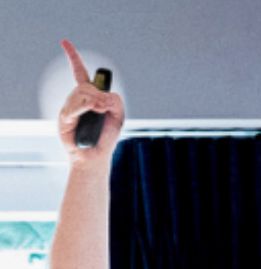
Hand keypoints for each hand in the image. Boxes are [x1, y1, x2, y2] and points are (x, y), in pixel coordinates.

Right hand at [57, 41, 125, 160]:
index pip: (79, 73)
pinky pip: (75, 106)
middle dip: (99, 96)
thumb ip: (115, 101)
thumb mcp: (118, 116)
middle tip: (105, 109)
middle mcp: (76, 99)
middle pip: (86, 86)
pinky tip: (87, 113)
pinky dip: (84, 108)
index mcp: (89, 96)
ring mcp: (69, 107)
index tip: (64, 42)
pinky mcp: (64, 117)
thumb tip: (101, 97)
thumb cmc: (105, 136)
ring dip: (94, 103)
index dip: (73, 57)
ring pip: (82, 94)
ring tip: (99, 114)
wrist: (95, 156)